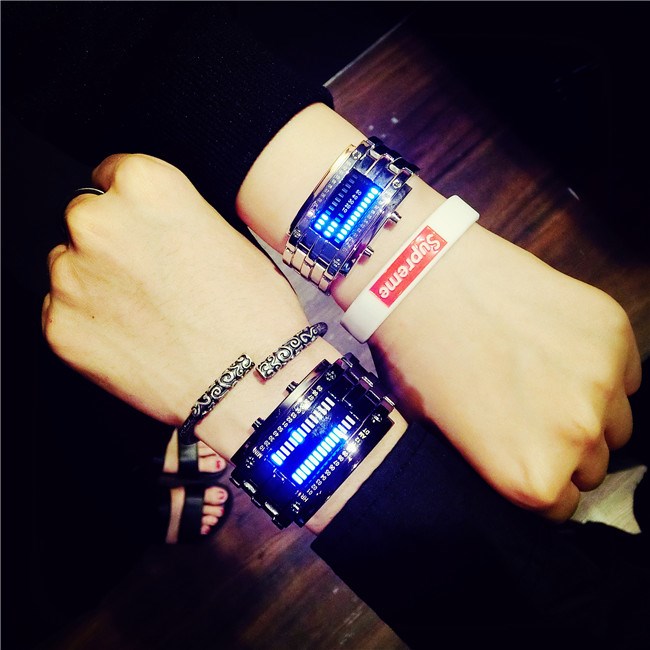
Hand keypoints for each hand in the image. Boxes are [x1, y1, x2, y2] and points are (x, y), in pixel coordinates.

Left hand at [43, 154, 311, 427]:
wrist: (249, 383)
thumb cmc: (252, 313)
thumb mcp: (225, 236)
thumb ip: (174, 217)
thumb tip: (154, 228)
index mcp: (144, 185)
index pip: (112, 175)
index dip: (132, 207)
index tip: (143, 229)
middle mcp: (97, 221)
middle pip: (86, 220)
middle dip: (112, 244)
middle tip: (150, 278)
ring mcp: (70, 275)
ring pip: (71, 267)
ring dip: (97, 283)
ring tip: (145, 315)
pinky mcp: (59, 325)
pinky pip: (64, 313)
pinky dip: (90, 324)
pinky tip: (132, 339)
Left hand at [371, 224, 641, 520]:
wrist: (420, 280)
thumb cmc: (418, 358)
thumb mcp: (445, 436)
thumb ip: (500, 465)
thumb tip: (527, 470)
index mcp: (530, 476)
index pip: (562, 505)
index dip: (542, 478)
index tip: (527, 455)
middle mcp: (576, 438)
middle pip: (594, 465)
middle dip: (566, 446)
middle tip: (531, 412)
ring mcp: (600, 381)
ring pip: (617, 420)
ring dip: (590, 408)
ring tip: (545, 378)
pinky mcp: (612, 331)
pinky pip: (625, 372)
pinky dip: (600, 367)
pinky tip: (558, 347)